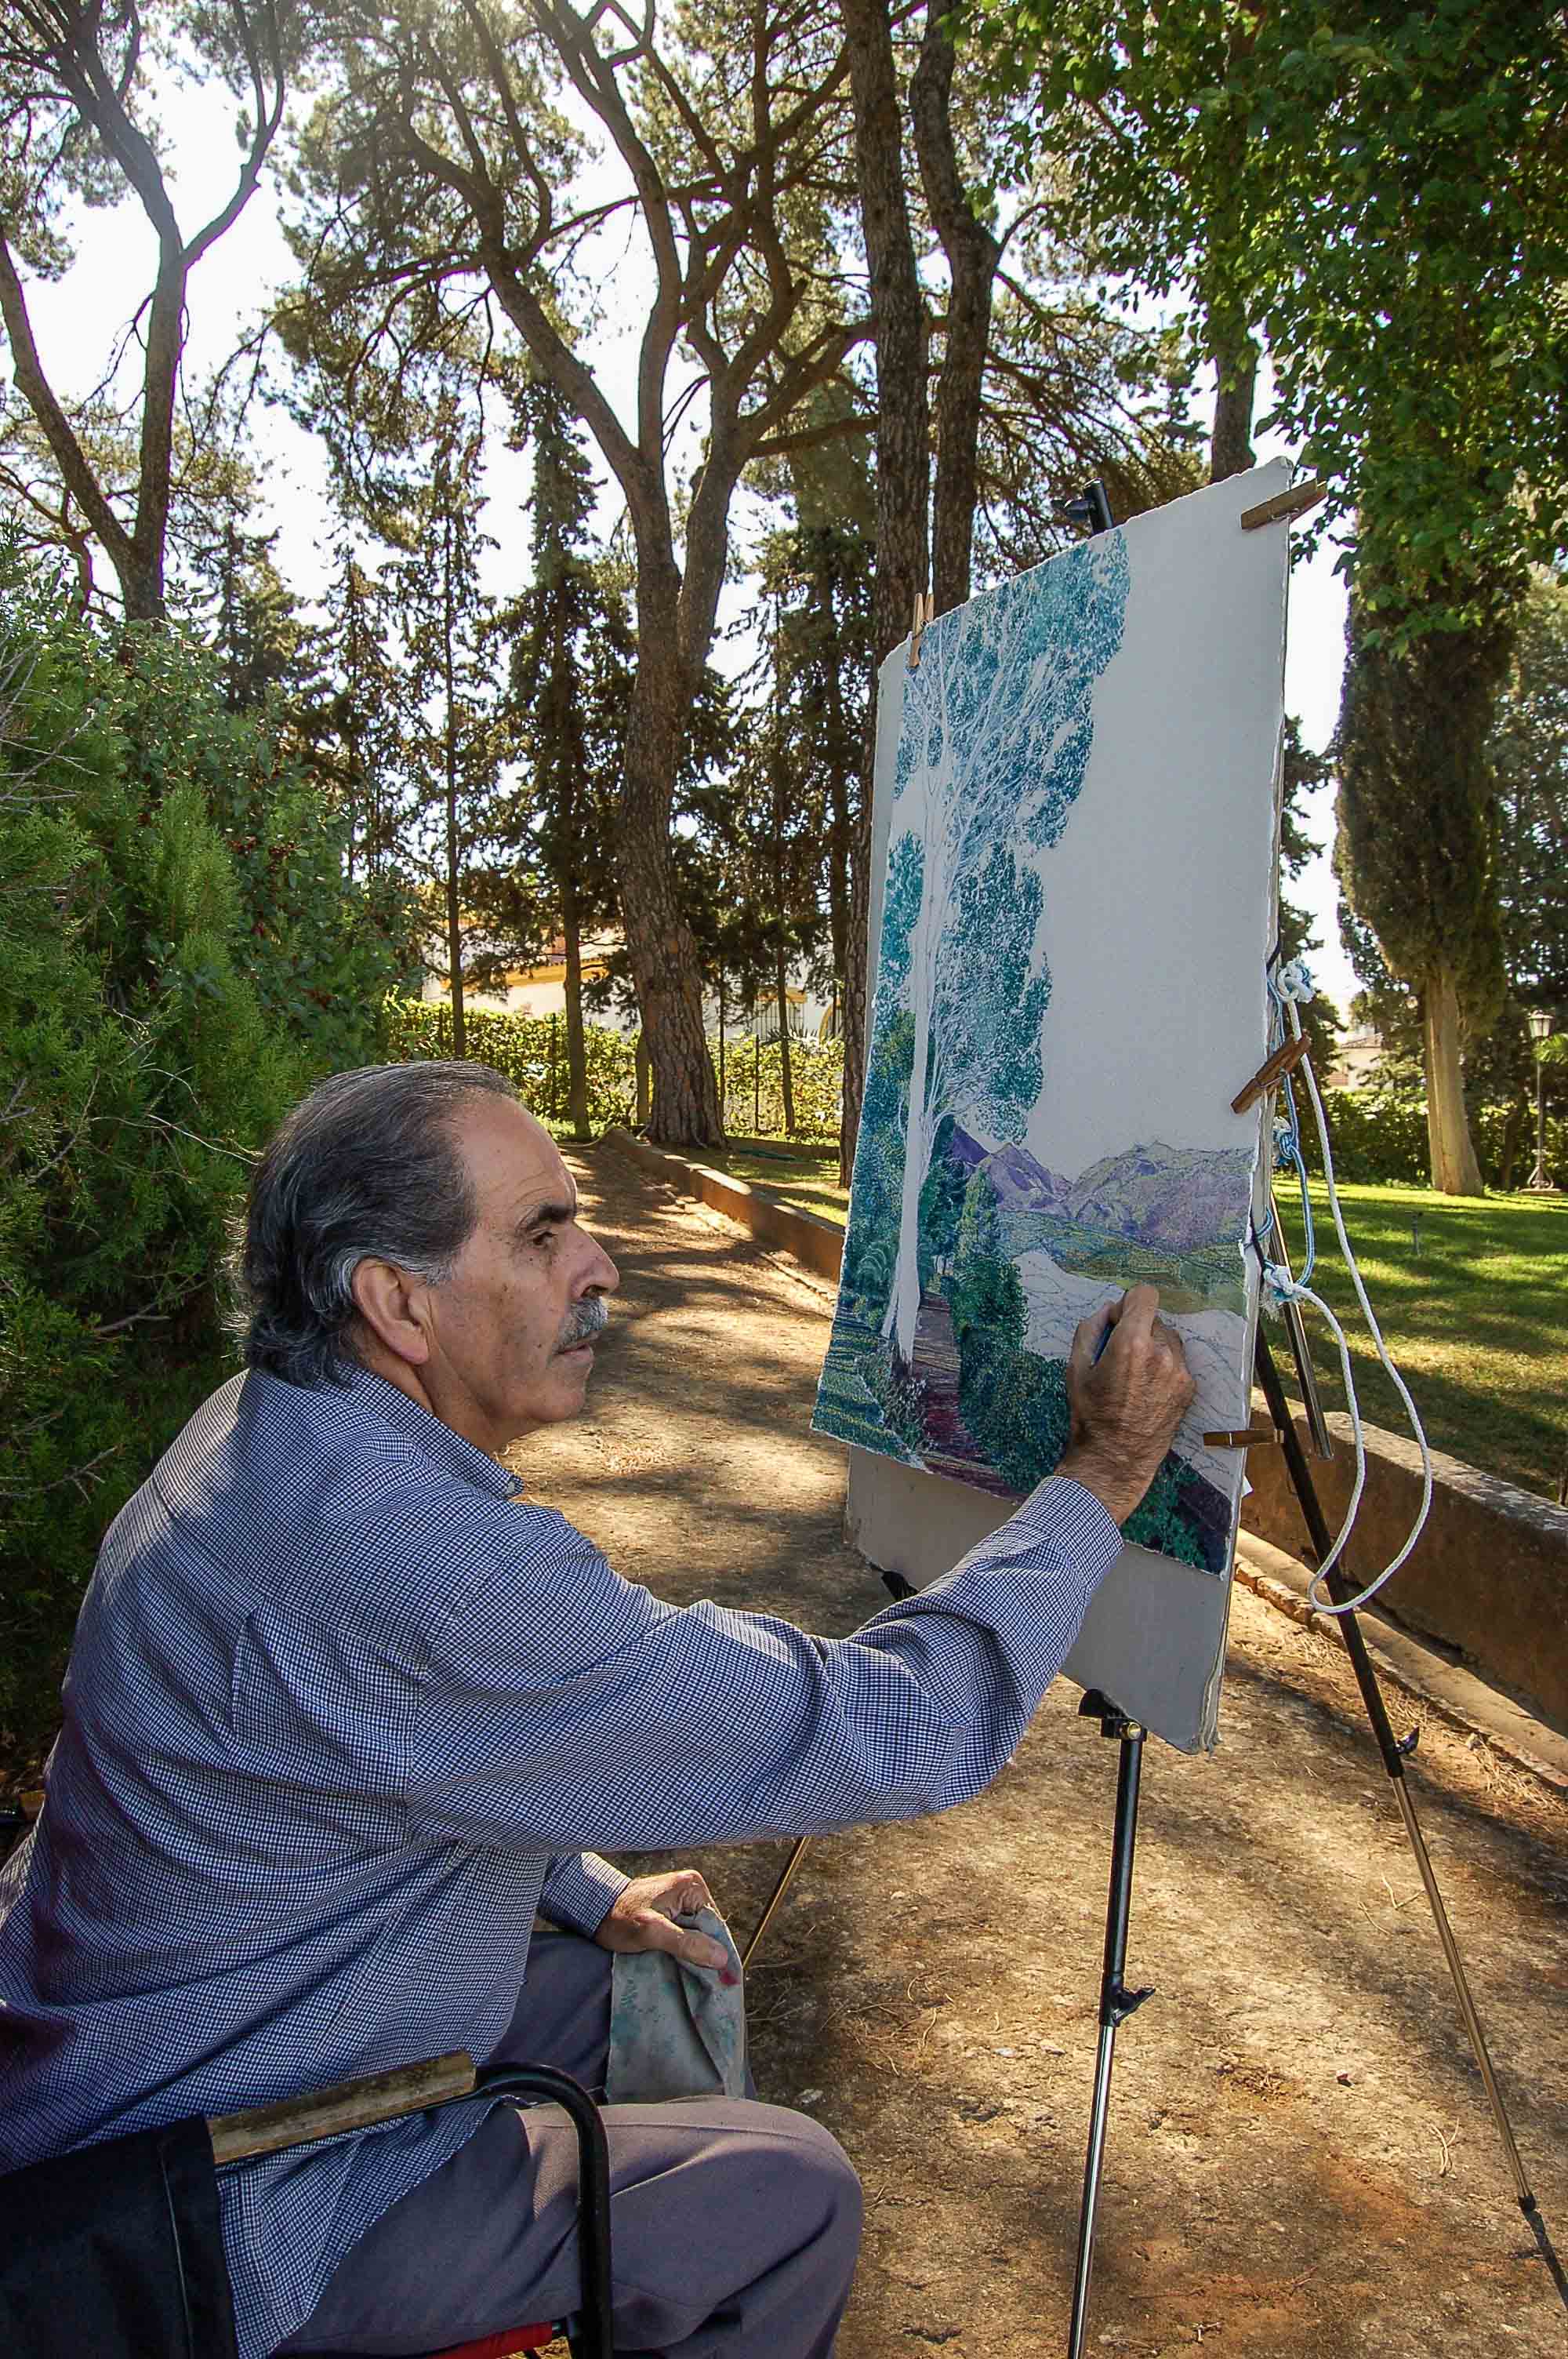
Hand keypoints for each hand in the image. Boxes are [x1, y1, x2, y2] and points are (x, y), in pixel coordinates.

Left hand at [593, 1869, 736, 1982]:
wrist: (593, 1913)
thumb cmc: (619, 1919)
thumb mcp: (652, 1932)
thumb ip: (686, 1943)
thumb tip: (721, 1958)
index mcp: (692, 1886)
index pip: (715, 1925)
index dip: (716, 1952)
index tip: (720, 1979)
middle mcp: (691, 1890)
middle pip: (708, 1930)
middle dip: (704, 1953)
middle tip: (701, 1979)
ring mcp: (681, 1901)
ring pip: (698, 1935)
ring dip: (693, 1954)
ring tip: (687, 1972)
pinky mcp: (672, 1912)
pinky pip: (686, 1935)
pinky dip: (683, 1950)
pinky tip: (678, 1963)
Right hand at [1055, 1284, 1196, 1525]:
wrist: (1116, 1458)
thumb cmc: (1090, 1414)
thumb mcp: (1075, 1369)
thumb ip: (1090, 1330)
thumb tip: (1107, 1311)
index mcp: (1132, 1343)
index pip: (1145, 1295)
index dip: (1129, 1302)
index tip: (1118, 1319)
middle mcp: (1162, 1352)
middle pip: (1155, 1318)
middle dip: (1137, 1328)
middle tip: (1120, 1354)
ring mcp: (1180, 1371)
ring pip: (1169, 1339)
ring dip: (1153, 1346)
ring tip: (1135, 1373)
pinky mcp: (1189, 1387)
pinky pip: (1177, 1361)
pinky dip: (1164, 1365)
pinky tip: (1147, 1387)